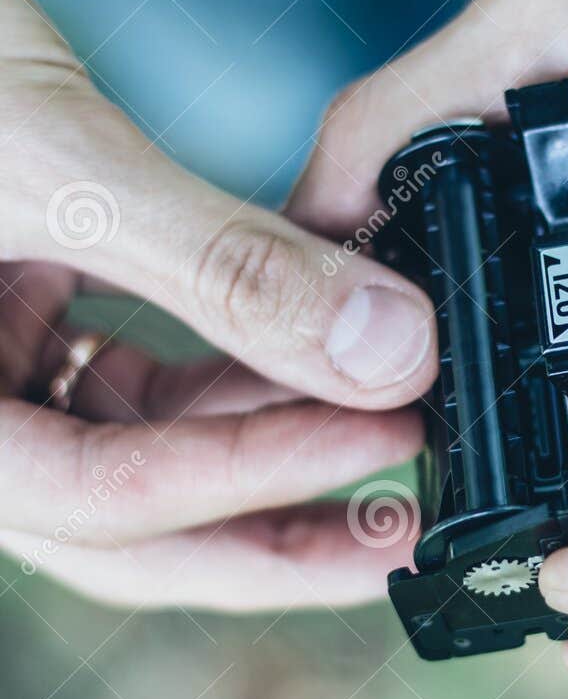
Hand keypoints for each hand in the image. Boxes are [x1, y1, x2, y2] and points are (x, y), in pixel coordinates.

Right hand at [0, 0, 436, 609]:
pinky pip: (134, 389)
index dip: (252, 479)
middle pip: (125, 529)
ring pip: (138, 461)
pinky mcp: (21, 326)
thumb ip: (222, 265)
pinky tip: (314, 366)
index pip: (104, 496)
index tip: (383, 444)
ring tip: (387, 446)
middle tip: (398, 537)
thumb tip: (387, 346)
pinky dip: (226, 381)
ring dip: (262, 454)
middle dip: (269, 535)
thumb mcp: (59, 161)